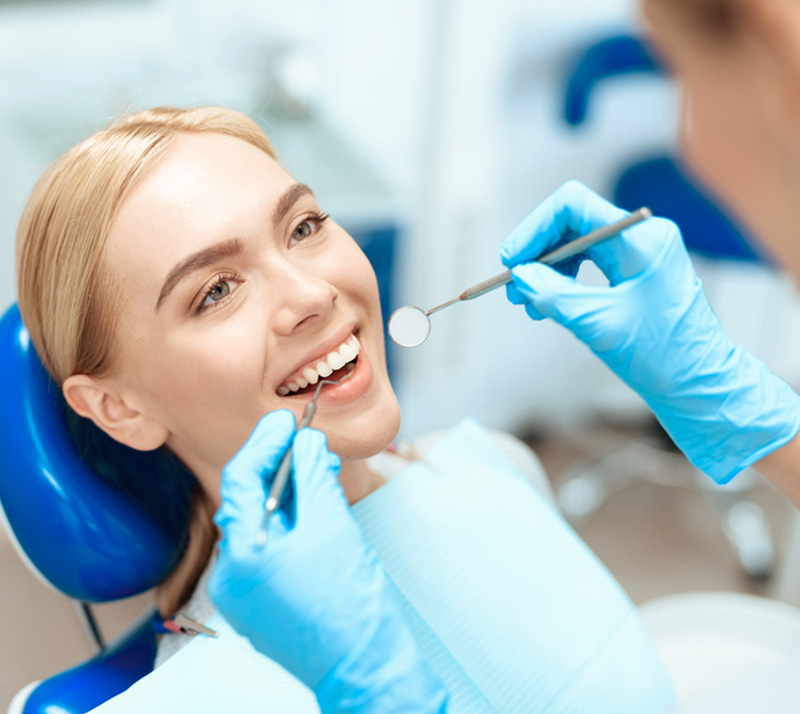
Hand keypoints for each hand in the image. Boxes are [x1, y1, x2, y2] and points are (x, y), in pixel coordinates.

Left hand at [209, 410, 446, 712]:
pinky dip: (290, 522)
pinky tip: (315, 508)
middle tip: (307, 442)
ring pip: (261, 525)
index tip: (287, 421)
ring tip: (318, 471)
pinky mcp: (262, 603)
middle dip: (279, 468)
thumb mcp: (332, 525)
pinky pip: (269, 548)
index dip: (265, 443)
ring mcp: (244, 594)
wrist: (366, 666)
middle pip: (248, 502)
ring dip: (288, 494)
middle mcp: (231, 576)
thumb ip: (313, 476)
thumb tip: (306, 441)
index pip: (241, 480)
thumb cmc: (350, 603)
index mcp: (241, 556)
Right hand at [501, 180, 799, 482]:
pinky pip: (587, 261)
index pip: (572, 205)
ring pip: (575, 242)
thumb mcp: (597, 324)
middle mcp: (642, 236)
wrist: (697, 383)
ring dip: (545, 269)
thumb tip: (519, 276)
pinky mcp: (634, 269)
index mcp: (640, 241)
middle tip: (513, 287)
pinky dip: (562, 280)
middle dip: (536, 253)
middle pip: (570, 222)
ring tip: (527, 302)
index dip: (533, 229)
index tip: (511, 261)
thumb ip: (553, 295)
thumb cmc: (660, 357)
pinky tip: (547, 304)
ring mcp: (639, 251)